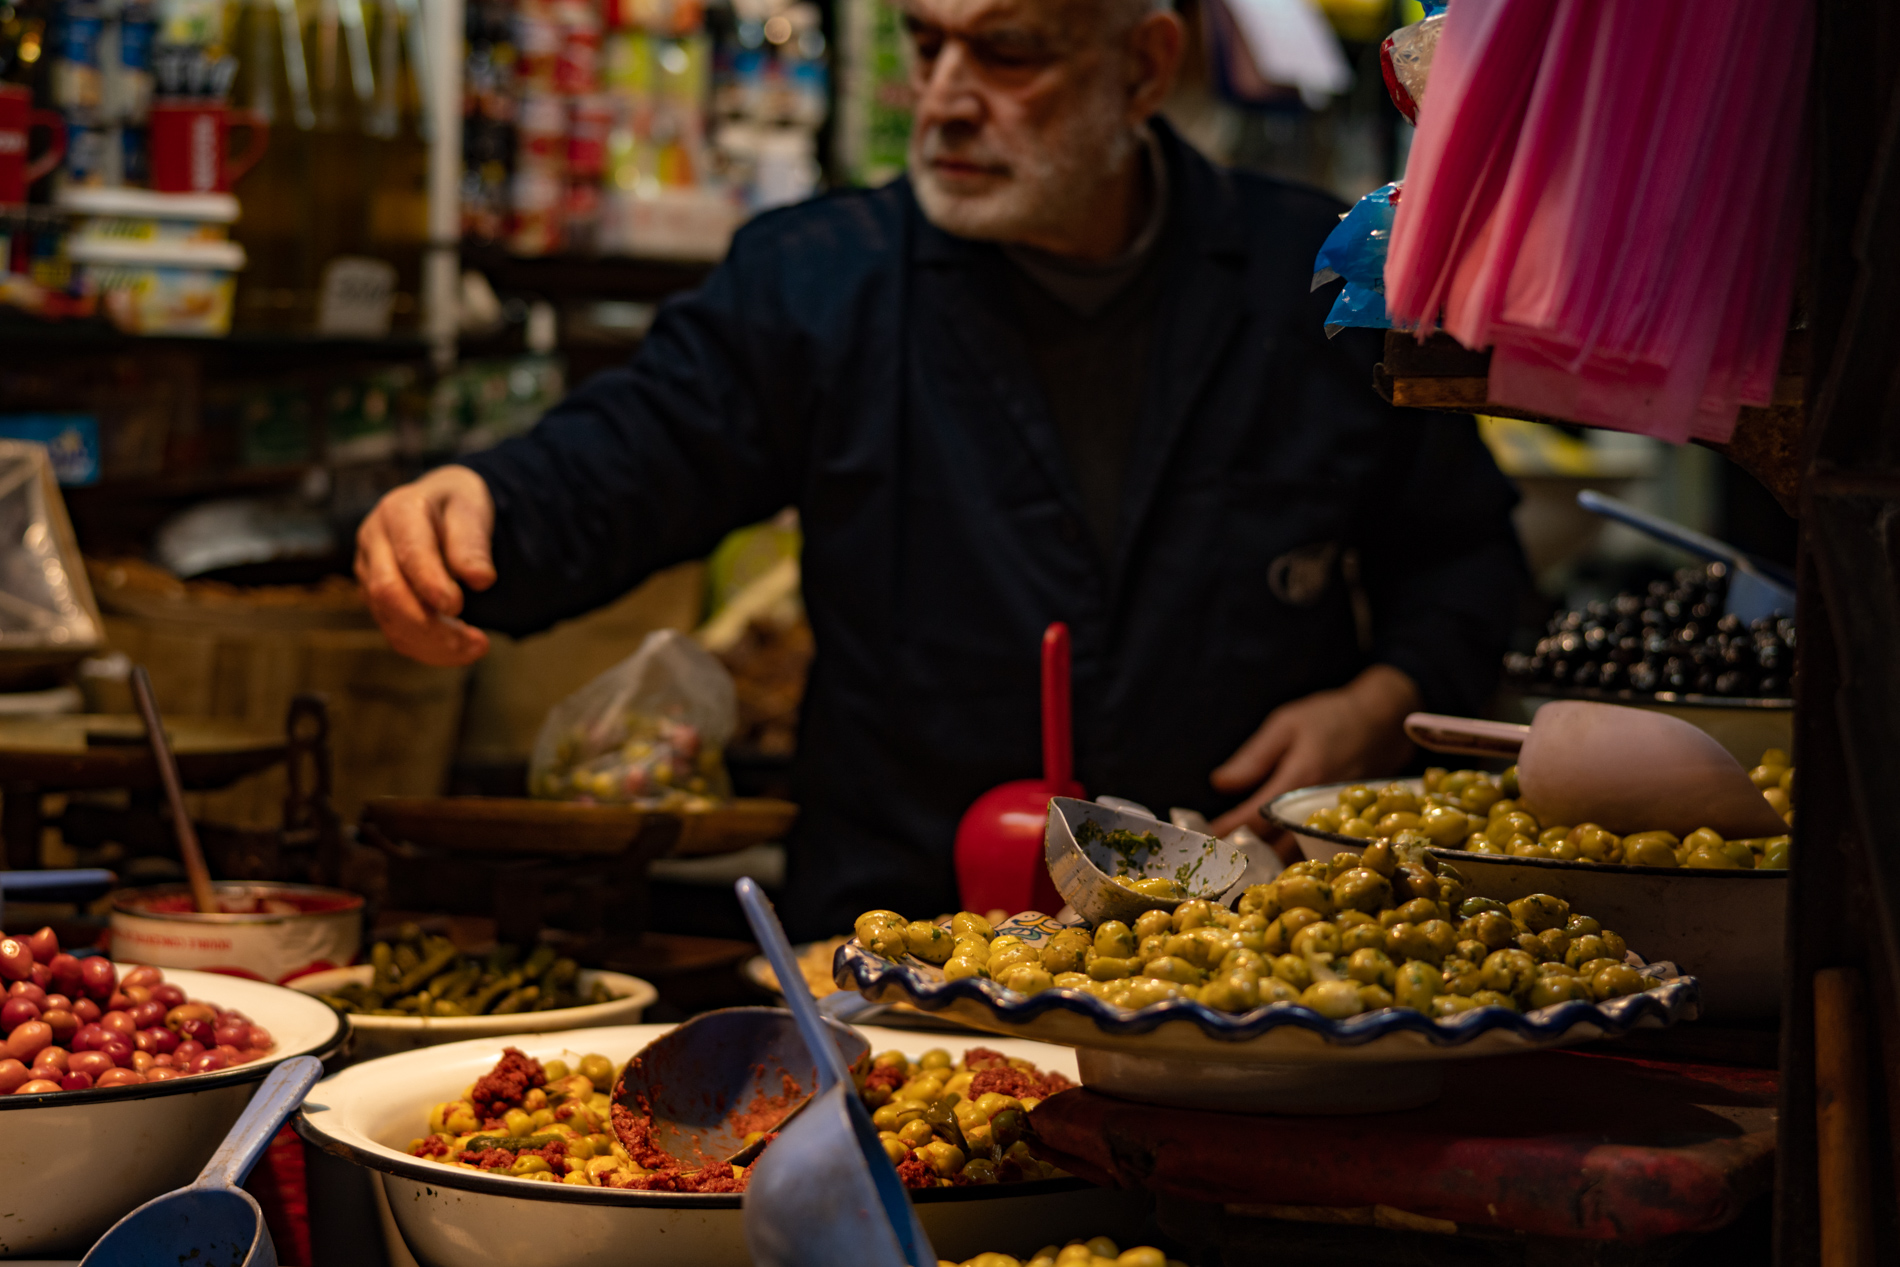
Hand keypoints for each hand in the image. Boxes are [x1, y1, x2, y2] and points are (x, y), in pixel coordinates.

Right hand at [355, 465, 496, 666]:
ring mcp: (369, 571)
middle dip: (430, 625)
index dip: (431, 583)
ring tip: (477, 647)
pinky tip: (459, 650)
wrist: (439, 507)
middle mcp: (374, 541)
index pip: (409, 553)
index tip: (458, 606)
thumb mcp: (472, 508)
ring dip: (433, 643)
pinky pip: (394, 631)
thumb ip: (472, 542)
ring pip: (389, 619)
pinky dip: (427, 648)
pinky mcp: (375, 597)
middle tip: (476, 642)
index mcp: (399, 511)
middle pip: (388, 592)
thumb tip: (479, 579)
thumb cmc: (457, 506)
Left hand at [1208, 665, 1421, 839]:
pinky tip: (1276, 851)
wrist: (1386, 719)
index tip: (1206, 836)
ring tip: (1242, 856)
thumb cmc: (1331, 716)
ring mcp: (1335, 818)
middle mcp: (1317, 805)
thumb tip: (1220, 784)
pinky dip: (1293, 852)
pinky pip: (1315, 847)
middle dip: (1245, 851)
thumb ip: (1253, 758)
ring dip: (1268, 858)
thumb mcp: (1285, 724)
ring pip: (1297, 852)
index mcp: (1298, 779)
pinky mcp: (1348, 823)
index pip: (1255, 817)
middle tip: (1218, 854)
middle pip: (1275, 844)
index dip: (1228, 829)